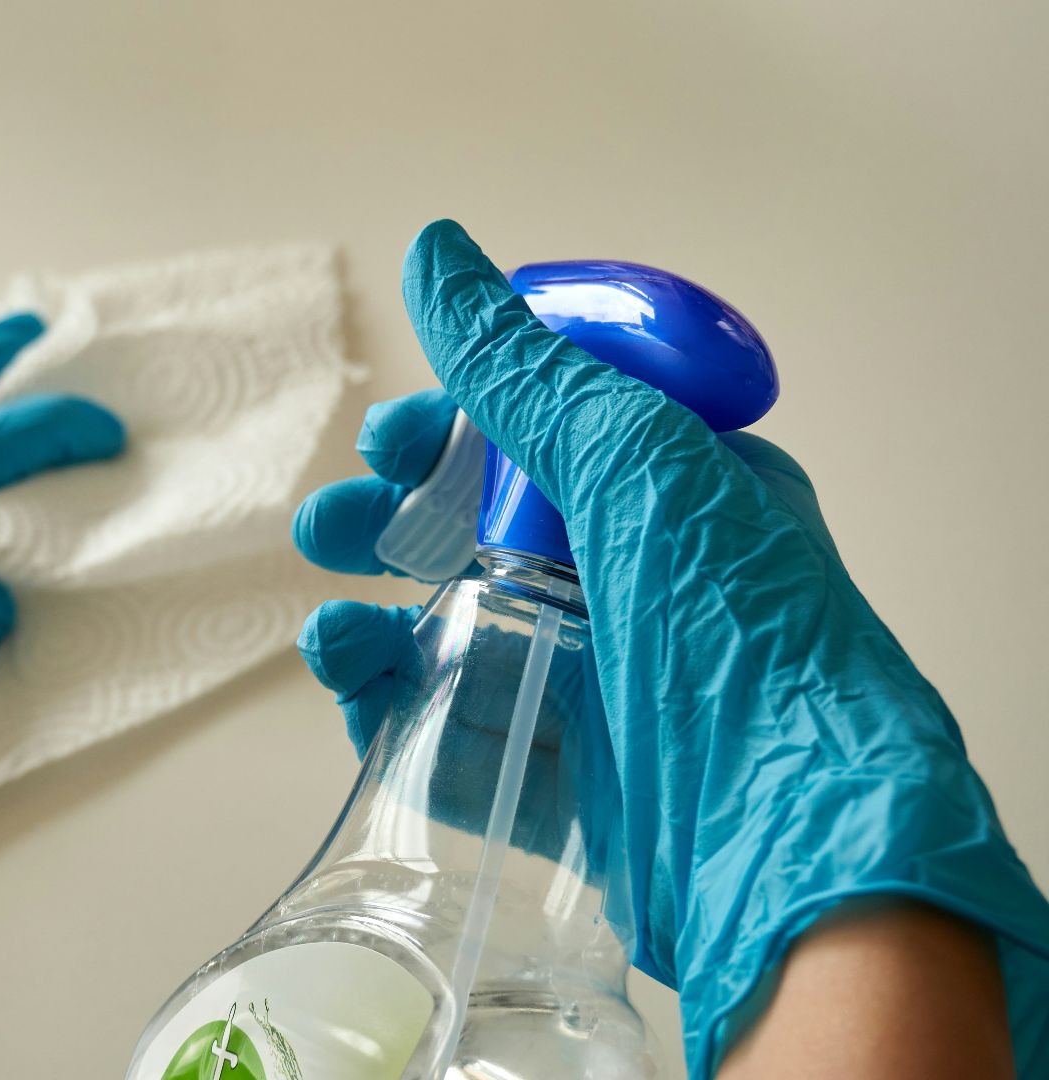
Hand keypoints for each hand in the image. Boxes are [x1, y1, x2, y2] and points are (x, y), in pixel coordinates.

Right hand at [293, 220, 1048, 1074]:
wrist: (791, 842)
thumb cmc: (738, 632)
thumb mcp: (635, 462)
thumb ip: (521, 368)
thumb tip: (433, 249)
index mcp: (670, 499)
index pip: (536, 440)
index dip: (448, 432)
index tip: (388, 441)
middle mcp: (627, 590)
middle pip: (473, 539)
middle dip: (386, 525)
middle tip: (329, 528)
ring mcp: (586, 692)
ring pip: (444, 639)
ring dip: (369, 622)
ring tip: (329, 629)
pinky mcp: (550, 788)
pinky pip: (444, 737)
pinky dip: (386, 711)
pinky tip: (355, 689)